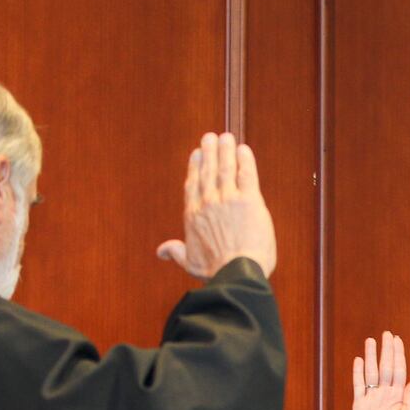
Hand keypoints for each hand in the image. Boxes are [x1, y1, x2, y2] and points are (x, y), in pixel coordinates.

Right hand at [157, 132, 276, 277]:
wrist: (236, 272)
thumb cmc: (215, 270)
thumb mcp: (190, 262)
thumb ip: (176, 252)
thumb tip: (160, 251)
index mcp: (194, 215)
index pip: (193, 184)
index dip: (195, 167)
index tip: (197, 154)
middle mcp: (208, 202)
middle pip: (208, 171)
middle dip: (209, 152)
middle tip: (210, 137)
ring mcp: (228, 199)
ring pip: (226, 168)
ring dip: (225, 150)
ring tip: (226, 137)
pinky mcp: (249, 200)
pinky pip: (246, 173)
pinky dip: (245, 160)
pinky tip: (244, 149)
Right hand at [352, 331, 409, 409]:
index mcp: (398, 395)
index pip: (398, 370)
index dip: (398, 355)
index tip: (397, 340)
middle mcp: (385, 394)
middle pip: (385, 367)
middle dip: (386, 351)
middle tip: (386, 334)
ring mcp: (371, 398)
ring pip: (371, 373)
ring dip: (371, 357)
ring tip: (371, 341)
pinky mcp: (359, 405)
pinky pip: (358, 386)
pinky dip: (358, 373)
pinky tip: (359, 360)